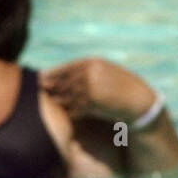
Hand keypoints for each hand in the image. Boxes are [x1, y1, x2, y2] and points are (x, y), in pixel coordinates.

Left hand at [39, 57, 156, 122]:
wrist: (137, 100)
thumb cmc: (121, 87)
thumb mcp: (106, 72)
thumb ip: (87, 71)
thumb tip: (68, 77)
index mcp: (92, 62)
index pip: (65, 68)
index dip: (52, 74)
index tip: (40, 79)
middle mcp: (89, 72)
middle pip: (63, 83)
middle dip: (52, 89)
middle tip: (41, 94)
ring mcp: (90, 87)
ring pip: (67, 97)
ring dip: (60, 103)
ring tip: (53, 105)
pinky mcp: (92, 102)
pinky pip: (75, 109)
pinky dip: (71, 113)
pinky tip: (69, 115)